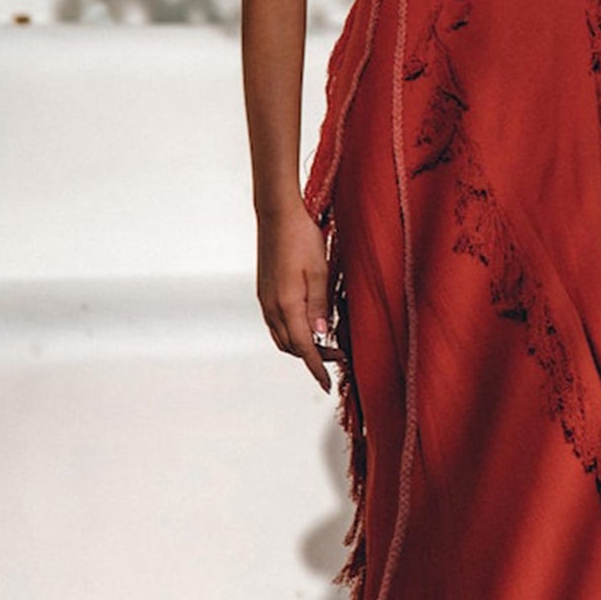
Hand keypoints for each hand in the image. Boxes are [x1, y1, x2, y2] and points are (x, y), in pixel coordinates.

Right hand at [256, 197, 338, 391]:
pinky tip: (305, 323)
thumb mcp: (319, 272)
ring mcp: (265, 299)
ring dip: (300, 345)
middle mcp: (271, 307)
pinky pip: (276, 323)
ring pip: (281, 336)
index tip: (327, 384)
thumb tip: (321, 336)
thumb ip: (319, 306)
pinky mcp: (264, 291)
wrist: (277, 214)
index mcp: (287, 305)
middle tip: (336, 356)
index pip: (303, 348)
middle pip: (290, 346)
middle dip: (311, 357)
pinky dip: (291, 332)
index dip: (316, 368)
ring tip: (322, 343)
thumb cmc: (301, 238)